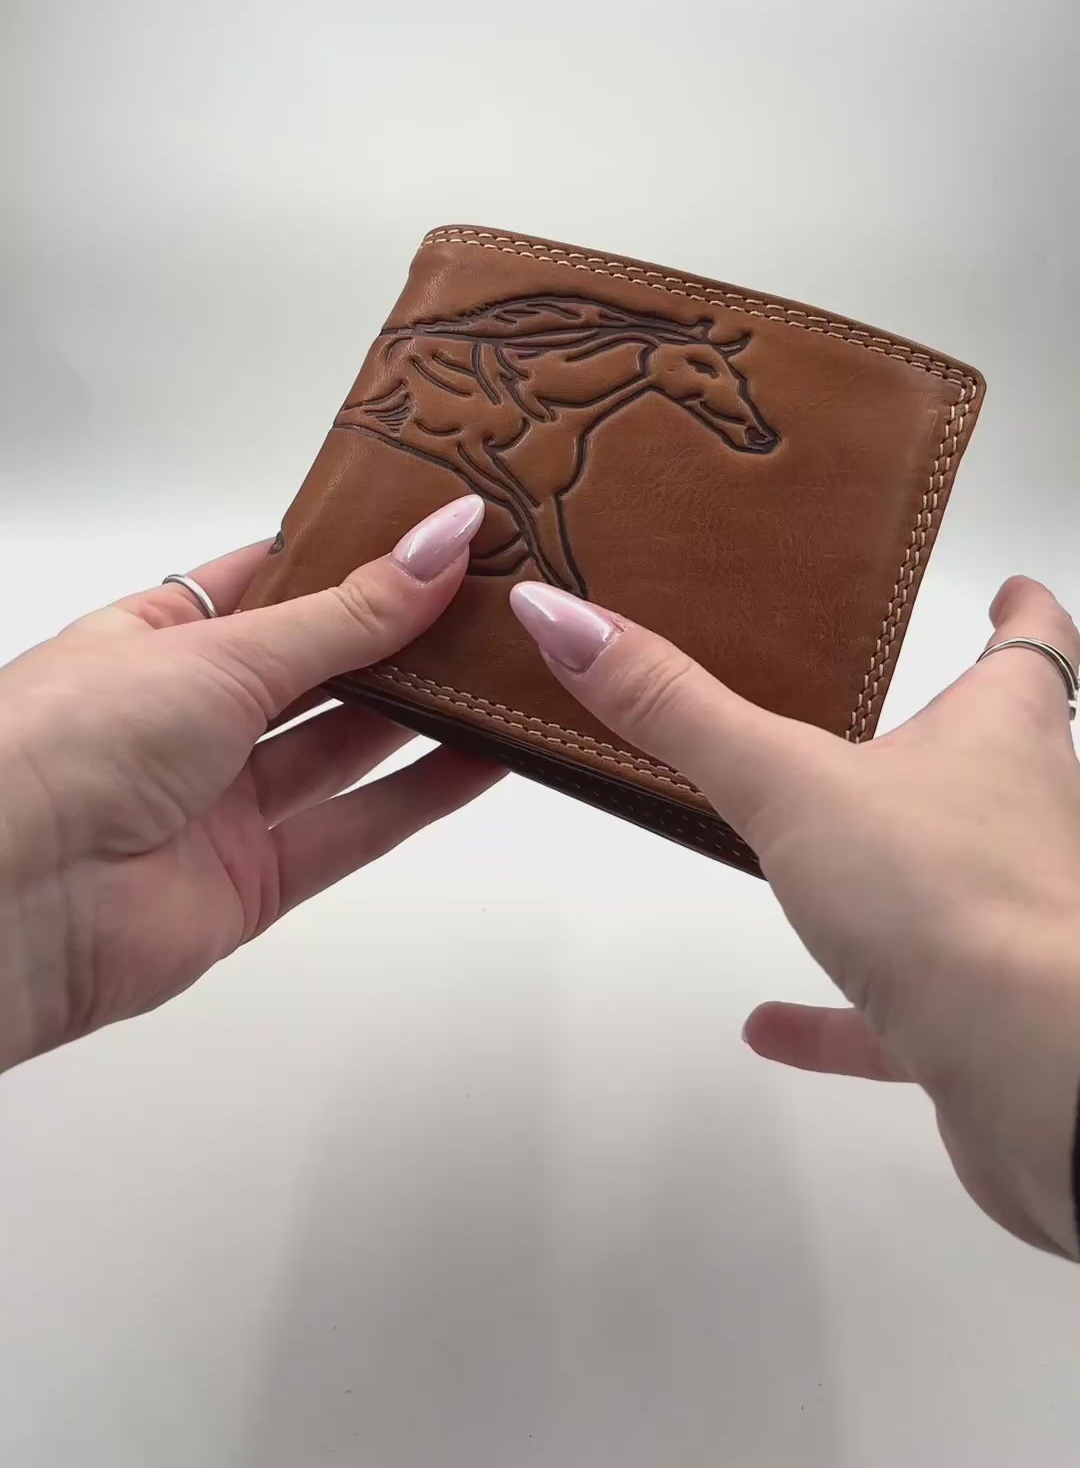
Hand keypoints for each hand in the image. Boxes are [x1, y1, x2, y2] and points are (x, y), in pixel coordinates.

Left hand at [0, 497, 498, 1071]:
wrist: (9, 899)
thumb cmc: (74, 741)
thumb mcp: (222, 649)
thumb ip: (348, 612)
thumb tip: (445, 539)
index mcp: (160, 636)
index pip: (274, 583)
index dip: (354, 556)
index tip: (439, 528)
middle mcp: (193, 715)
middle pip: (322, 667)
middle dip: (404, 633)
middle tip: (498, 592)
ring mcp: (224, 801)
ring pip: (347, 747)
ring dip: (427, 711)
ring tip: (515, 663)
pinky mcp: (254, 881)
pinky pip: (354, 828)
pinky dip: (422, 794)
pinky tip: (489, 755)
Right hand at [511, 573, 1079, 1256]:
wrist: (1044, 1072)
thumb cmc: (953, 899)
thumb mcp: (788, 783)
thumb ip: (676, 709)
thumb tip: (565, 616)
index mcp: (1002, 734)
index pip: (1037, 646)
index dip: (1023, 611)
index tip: (1006, 589)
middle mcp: (1025, 816)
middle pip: (999, 757)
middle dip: (942, 736)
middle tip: (876, 710)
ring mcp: (1010, 922)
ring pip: (948, 881)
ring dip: (884, 870)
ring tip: (810, 855)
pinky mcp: (983, 1019)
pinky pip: (903, 1009)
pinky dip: (842, 1014)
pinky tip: (770, 1024)